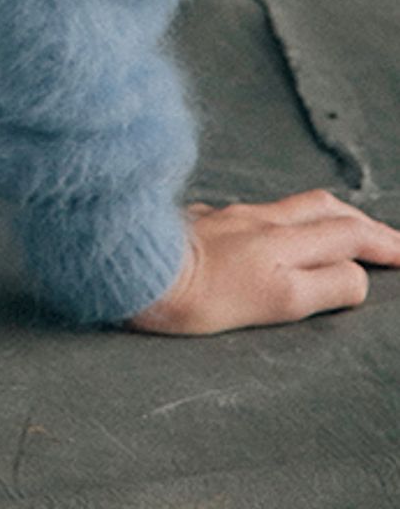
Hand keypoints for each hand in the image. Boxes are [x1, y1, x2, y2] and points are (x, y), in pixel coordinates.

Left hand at [127, 190, 399, 332]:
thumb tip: (355, 276)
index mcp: (284, 243)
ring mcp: (228, 216)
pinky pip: (252, 212)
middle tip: (387, 240)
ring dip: (325, 215)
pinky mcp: (200, 221)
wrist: (134, 269)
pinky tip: (271, 230)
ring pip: (290, 206)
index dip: (382, 247)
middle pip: (324, 211)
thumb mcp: (277, 301)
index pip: (347, 238)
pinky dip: (280, 218)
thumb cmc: (199, 296)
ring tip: (341, 227)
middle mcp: (259, 221)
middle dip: (362, 224)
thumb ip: (323, 286)